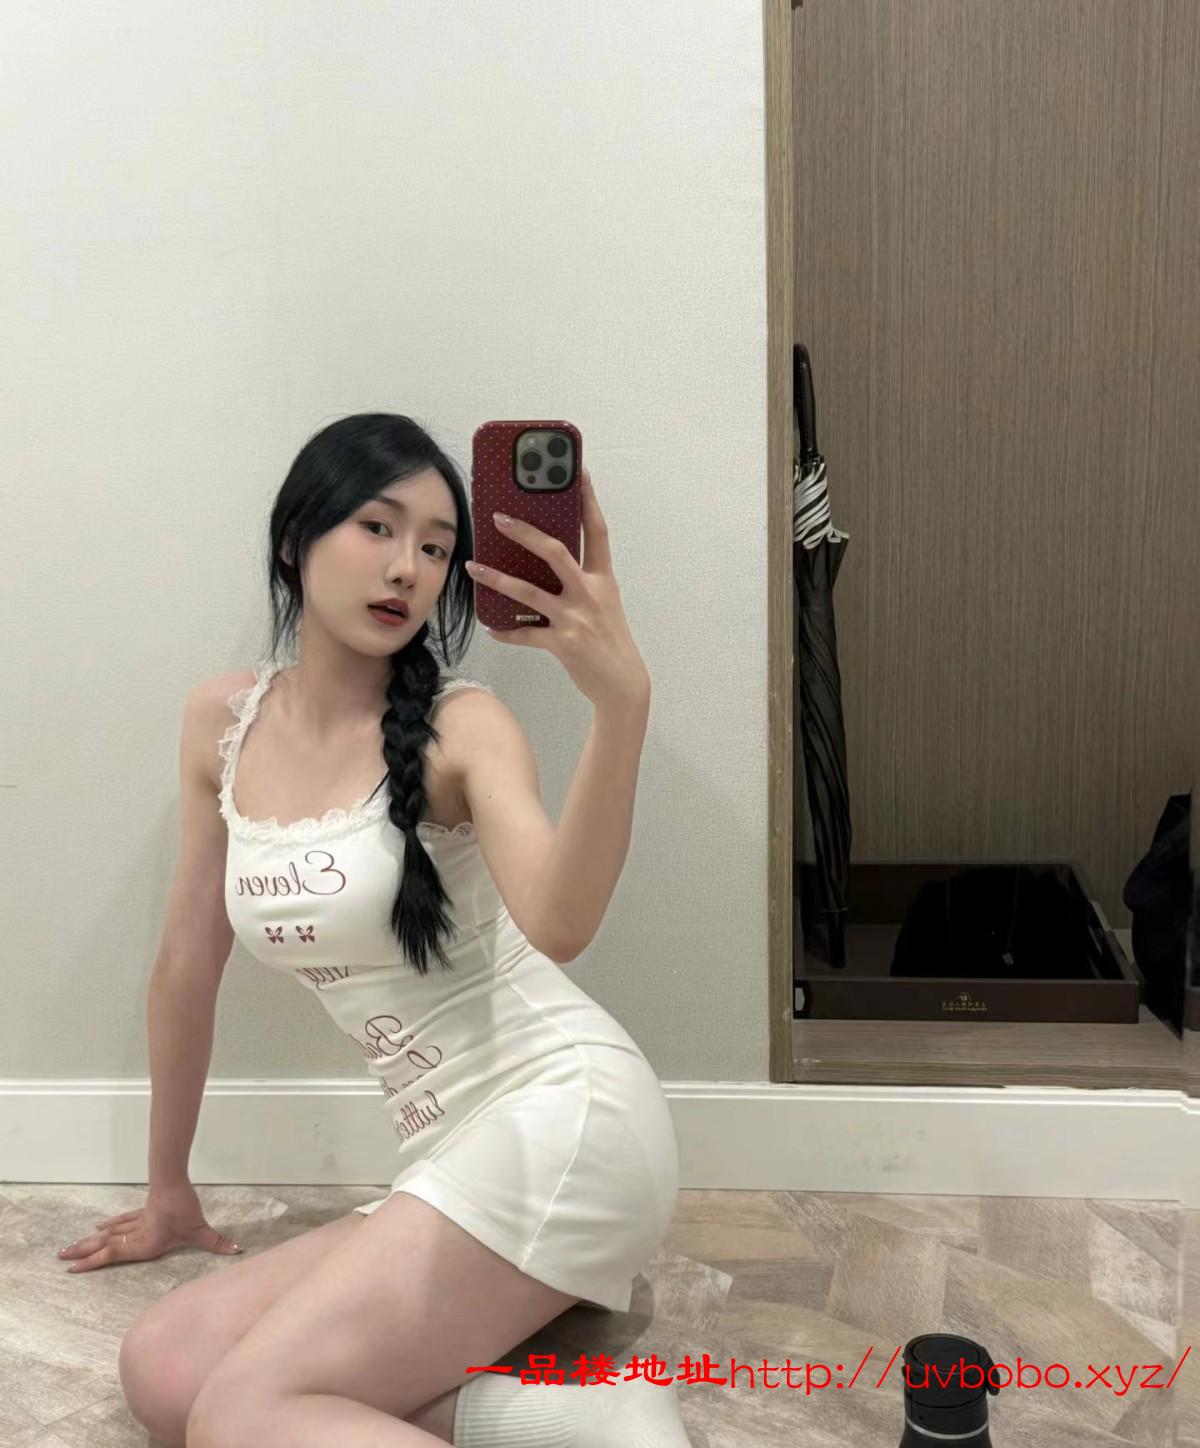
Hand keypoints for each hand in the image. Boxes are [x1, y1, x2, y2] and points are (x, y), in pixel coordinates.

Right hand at [56, 1183, 243, 1271]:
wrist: (174, 1181)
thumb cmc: (184, 1209)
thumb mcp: (200, 1230)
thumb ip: (216, 1243)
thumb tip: (237, 1250)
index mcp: (143, 1245)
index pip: (112, 1255)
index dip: (92, 1262)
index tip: (72, 1268)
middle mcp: (134, 1236)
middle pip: (103, 1245)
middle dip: (82, 1253)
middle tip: (60, 1258)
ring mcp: (135, 1223)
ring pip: (108, 1233)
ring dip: (89, 1240)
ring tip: (70, 1246)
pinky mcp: (141, 1212)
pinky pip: (120, 1222)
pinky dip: (109, 1225)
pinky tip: (99, 1227)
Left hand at [465, 468, 650, 710]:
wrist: (623, 684)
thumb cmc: (610, 640)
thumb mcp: (604, 603)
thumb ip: (581, 581)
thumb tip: (546, 559)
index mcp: (603, 579)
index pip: (596, 531)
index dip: (587, 500)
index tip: (577, 472)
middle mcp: (590, 593)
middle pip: (556, 552)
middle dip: (525, 532)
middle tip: (498, 517)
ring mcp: (576, 618)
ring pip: (529, 592)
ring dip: (497, 578)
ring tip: (473, 566)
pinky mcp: (563, 644)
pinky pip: (525, 634)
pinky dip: (506, 631)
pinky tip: (491, 627)